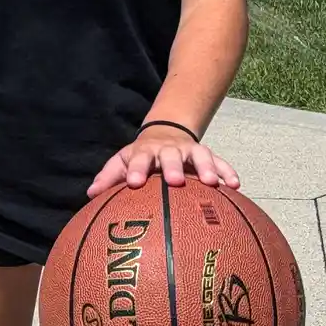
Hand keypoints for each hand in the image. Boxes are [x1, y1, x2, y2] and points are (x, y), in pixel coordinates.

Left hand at [87, 126, 240, 196]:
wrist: (166, 132)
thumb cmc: (141, 156)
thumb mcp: (123, 161)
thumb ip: (108, 177)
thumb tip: (91, 194)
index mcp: (146, 152)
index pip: (139, 159)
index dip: (136, 169)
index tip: (134, 183)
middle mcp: (169, 150)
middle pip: (171, 155)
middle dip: (173, 167)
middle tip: (175, 181)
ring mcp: (190, 151)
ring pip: (200, 157)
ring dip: (207, 168)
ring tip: (212, 183)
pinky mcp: (207, 156)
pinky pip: (220, 162)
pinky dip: (227, 172)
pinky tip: (235, 186)